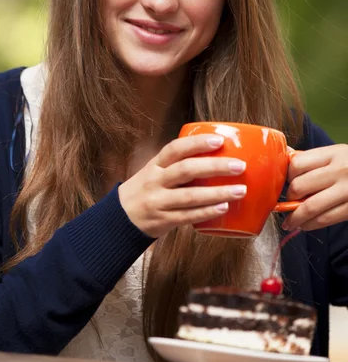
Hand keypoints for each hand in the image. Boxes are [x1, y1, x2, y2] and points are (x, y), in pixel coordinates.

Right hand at [118, 134, 246, 237]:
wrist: (120, 218)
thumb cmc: (147, 190)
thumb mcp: (155, 171)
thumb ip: (179, 164)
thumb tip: (219, 155)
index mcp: (155, 165)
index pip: (175, 149)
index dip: (197, 143)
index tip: (219, 141)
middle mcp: (155, 181)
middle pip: (185, 170)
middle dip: (215, 167)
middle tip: (239, 166)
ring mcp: (158, 202)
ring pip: (190, 196)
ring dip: (218, 193)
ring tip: (240, 190)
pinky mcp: (163, 221)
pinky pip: (187, 216)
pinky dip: (207, 212)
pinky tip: (224, 208)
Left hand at [283, 144, 347, 230]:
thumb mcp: (338, 154)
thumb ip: (314, 158)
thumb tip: (286, 156)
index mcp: (334, 153)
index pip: (297, 164)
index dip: (287, 175)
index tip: (286, 182)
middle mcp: (340, 170)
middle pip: (300, 186)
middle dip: (289, 197)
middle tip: (286, 203)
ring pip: (310, 207)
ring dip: (295, 218)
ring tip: (289, 223)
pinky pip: (325, 219)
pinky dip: (310, 225)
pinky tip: (304, 226)